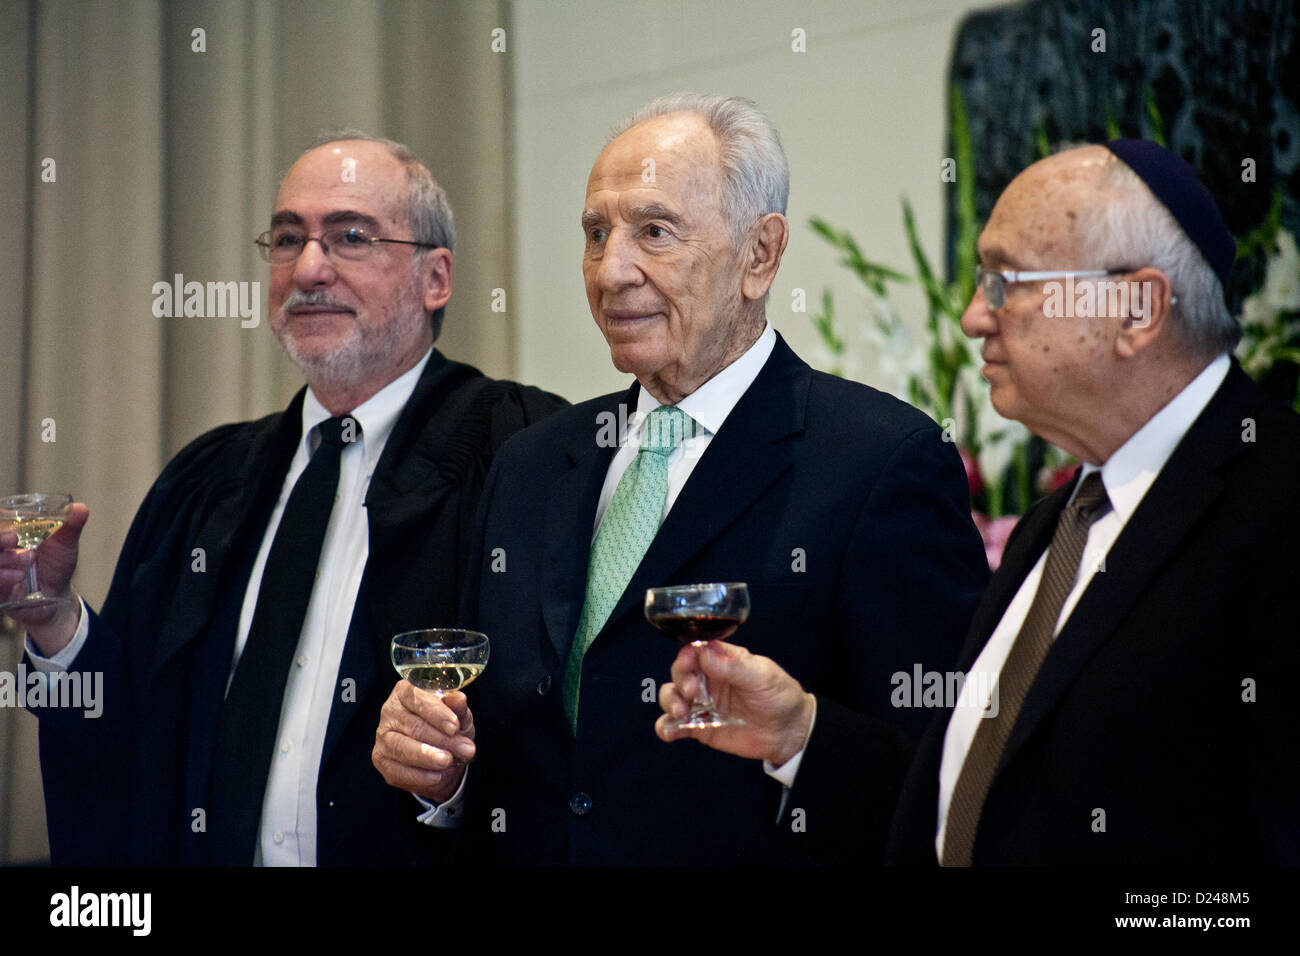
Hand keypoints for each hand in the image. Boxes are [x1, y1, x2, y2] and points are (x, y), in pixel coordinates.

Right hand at [0, 503, 88, 655]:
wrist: (58, 593)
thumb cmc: (56, 563)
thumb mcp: (65, 543)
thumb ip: (70, 525)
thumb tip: (80, 508)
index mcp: (9, 535)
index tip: (4, 517)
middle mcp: (0, 551)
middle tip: (14, 538)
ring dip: (4, 559)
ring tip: (29, 558)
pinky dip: (2, 577)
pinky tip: (18, 576)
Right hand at [373, 680, 476, 803]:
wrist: (442, 756)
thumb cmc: (447, 727)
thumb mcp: (458, 715)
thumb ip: (458, 707)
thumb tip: (459, 699)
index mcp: (405, 692)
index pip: (416, 697)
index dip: (436, 712)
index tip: (455, 726)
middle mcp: (389, 711)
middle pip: (413, 725)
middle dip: (441, 739)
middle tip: (464, 749)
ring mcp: (382, 736)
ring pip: (401, 747)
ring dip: (427, 757)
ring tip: (448, 761)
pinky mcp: (381, 760)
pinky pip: (397, 770)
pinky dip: (418, 776)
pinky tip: (436, 776)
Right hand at [655, 641, 814, 765]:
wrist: (789, 732)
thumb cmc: (779, 696)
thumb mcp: (762, 676)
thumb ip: (733, 666)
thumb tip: (705, 652)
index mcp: (722, 661)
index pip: (696, 650)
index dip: (687, 655)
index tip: (687, 663)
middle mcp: (708, 680)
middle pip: (679, 672)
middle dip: (680, 680)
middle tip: (691, 692)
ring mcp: (702, 704)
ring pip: (671, 696)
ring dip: (670, 701)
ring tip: (681, 712)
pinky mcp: (699, 728)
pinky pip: (675, 726)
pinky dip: (667, 727)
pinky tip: (671, 731)